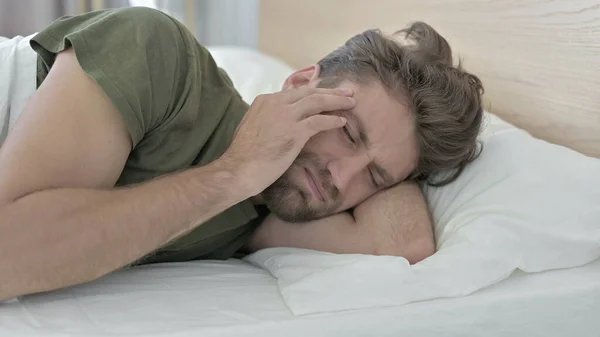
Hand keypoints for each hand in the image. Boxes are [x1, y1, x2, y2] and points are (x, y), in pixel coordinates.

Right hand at [223, 86, 354, 195]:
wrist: (239, 168)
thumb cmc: (244, 155)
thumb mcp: (252, 127)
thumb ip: (267, 119)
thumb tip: (277, 123)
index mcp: (265, 100)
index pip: (295, 93)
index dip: (313, 93)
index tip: (325, 94)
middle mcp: (276, 103)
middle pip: (309, 92)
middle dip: (330, 92)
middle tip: (346, 92)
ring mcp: (286, 115)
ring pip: (317, 102)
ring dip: (337, 101)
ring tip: (350, 102)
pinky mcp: (295, 131)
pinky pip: (319, 121)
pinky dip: (332, 120)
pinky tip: (341, 121)